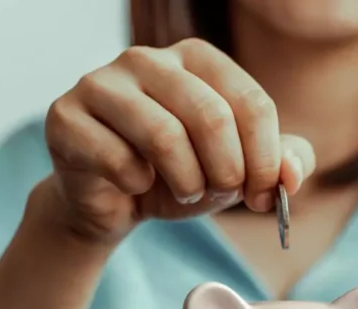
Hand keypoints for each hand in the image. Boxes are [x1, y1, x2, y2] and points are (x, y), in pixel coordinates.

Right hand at [40, 38, 315, 242]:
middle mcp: (147, 59)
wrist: (114, 201)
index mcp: (196, 58)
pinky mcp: (66, 117)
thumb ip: (281, 163)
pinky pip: (118, 159)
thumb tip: (291, 176)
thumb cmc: (180, 175)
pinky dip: (138, 186)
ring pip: (164, 135)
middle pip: (212, 116)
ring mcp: (101, 83)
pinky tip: (136, 186)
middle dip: (227, 171)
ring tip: (185, 191)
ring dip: (187, 181)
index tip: (262, 195)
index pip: (252, 103)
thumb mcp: (240, 170)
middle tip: (221, 194)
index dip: (265, 160)